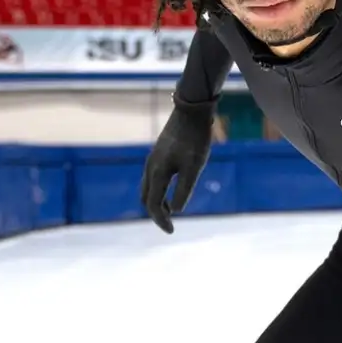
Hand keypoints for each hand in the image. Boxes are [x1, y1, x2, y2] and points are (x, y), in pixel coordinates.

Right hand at [139, 95, 215, 233]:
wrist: (191, 110)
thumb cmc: (195, 139)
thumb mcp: (194, 167)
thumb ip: (184, 189)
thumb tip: (176, 211)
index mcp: (157, 172)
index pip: (153, 204)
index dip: (160, 220)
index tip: (172, 232)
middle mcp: (150, 167)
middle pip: (146, 198)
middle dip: (155, 213)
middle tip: (169, 224)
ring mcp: (153, 159)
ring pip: (147, 187)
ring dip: (156, 201)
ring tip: (170, 210)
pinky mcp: (159, 153)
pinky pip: (152, 178)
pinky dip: (158, 190)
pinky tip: (171, 189)